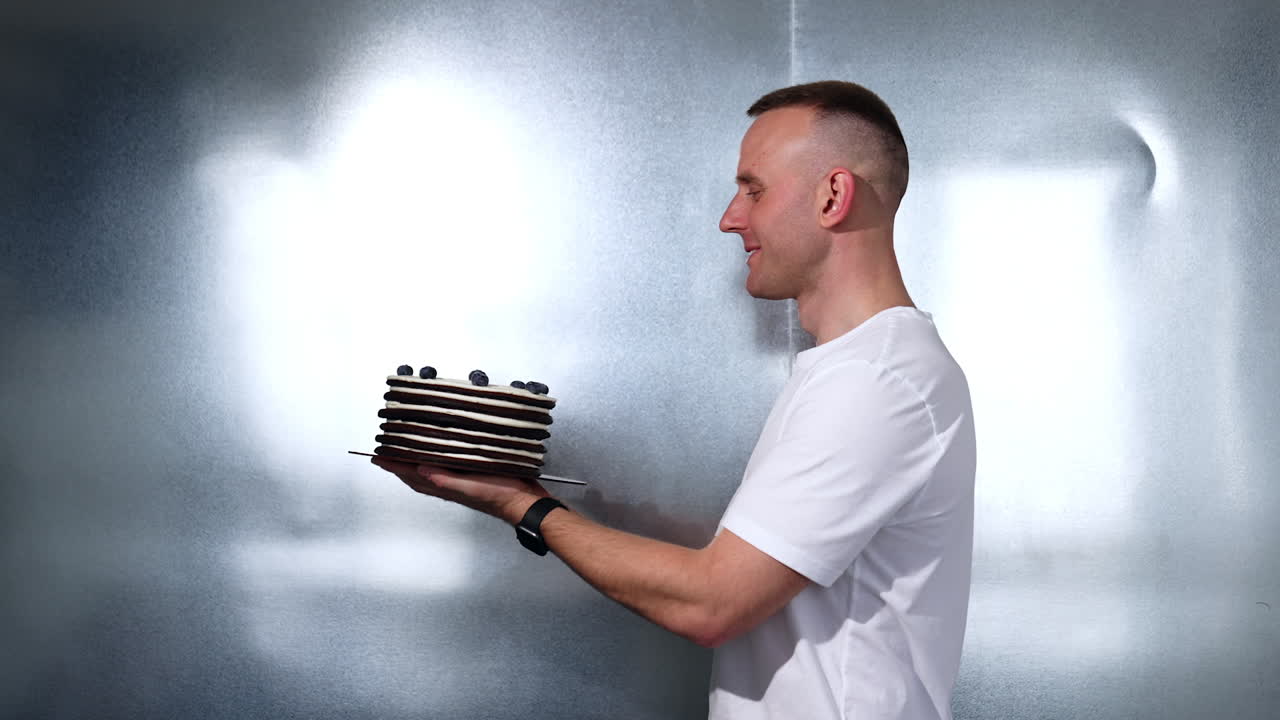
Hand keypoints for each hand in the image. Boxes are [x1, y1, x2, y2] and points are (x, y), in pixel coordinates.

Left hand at [371, 457, 549, 524]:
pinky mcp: (473, 476)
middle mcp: (450, 485)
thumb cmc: (502, 496)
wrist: (526, 502)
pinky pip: (446, 468)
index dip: (394, 466)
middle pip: (416, 474)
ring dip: (414, 462)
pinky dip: (436, 461)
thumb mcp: (473, 487)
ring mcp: (460, 482)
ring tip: (405, 452)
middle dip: (399, 464)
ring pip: (430, 471)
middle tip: (387, 452)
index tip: (379, 457)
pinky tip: (440, 455)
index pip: (412, 475)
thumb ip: (448, 480)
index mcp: (447, 486)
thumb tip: (422, 471)